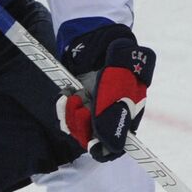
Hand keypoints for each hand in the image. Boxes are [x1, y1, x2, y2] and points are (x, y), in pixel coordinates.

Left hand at [57, 24, 155, 161]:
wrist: (102, 42)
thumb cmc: (118, 63)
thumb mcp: (118, 90)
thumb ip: (111, 118)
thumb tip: (105, 147)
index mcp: (127, 119)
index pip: (114, 148)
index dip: (103, 149)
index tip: (92, 143)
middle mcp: (110, 120)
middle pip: (90, 141)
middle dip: (81, 125)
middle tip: (81, 104)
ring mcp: (94, 113)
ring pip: (76, 130)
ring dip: (71, 113)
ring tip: (74, 95)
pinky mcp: (80, 104)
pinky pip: (66, 117)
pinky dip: (64, 107)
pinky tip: (69, 93)